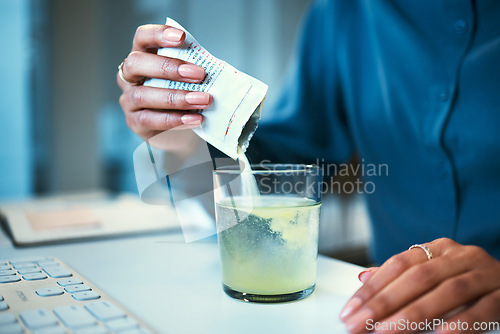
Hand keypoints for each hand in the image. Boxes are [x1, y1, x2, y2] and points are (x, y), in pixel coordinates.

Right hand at [117, 24, 212, 139]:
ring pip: (143, 95)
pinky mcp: (134, 122)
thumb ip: (191, 69)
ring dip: (176, 97)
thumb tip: (212, 68)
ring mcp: (128, 100)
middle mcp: (129, 76)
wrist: (175, 128)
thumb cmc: (181, 94)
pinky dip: (174, 119)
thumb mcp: (185, 78)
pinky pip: (149, 119)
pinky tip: (194, 118)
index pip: (142, 37)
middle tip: (199, 74)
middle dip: (168, 67)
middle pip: (136, 63)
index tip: (182, 37)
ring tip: (202, 100)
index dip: (158, 34)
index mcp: (142, 56)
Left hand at [340, 238, 499, 333]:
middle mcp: (461, 256)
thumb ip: (401, 275)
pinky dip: (460, 322)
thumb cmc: (467, 279)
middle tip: (360, 324)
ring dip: (414, 314)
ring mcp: (485, 274)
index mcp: (439, 249)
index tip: (351, 309)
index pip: (398, 264)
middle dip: (384, 303)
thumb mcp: (434, 272)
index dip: (373, 287)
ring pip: (447, 292)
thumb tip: (364, 277)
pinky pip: (483, 308)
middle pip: (417, 277)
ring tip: (386, 331)